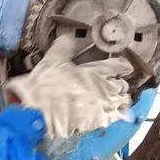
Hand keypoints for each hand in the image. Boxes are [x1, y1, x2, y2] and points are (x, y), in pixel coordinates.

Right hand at [3, 35, 133, 139]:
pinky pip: (114, 118)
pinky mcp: (97, 123)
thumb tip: (70, 37)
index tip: (123, 67)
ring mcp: (102, 107)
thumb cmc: (44, 85)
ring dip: (120, 100)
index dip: (123, 66)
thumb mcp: (52, 60)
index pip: (119, 66)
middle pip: (123, 85)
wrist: (36, 113)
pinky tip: (112, 114)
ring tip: (115, 100)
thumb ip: (64, 46)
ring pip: (122, 103)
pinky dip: (115, 116)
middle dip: (120, 84)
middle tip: (114, 84)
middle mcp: (103, 89)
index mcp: (95, 71)